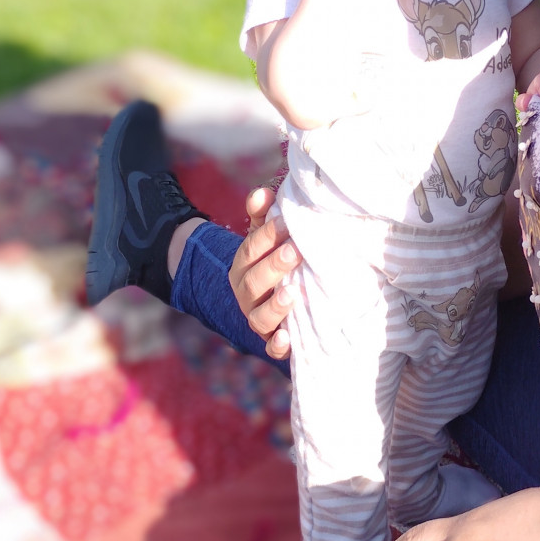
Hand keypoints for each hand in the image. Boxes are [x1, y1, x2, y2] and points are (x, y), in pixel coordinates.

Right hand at [229, 185, 299, 359]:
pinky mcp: (271, 340)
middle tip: (296, 251)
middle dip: (274, 266)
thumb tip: (261, 193)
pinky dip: (277, 345)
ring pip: (259, 316)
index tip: (286, 222)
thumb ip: (263, 215)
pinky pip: (270, 347)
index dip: (266, 236)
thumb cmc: (272, 259)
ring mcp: (257, 318)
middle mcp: (246, 294)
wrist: (268, 296)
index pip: (250, 250)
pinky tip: (287, 337)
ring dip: (276, 305)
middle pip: (254, 282)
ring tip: (292, 292)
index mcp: (243, 266)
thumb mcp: (265, 236)